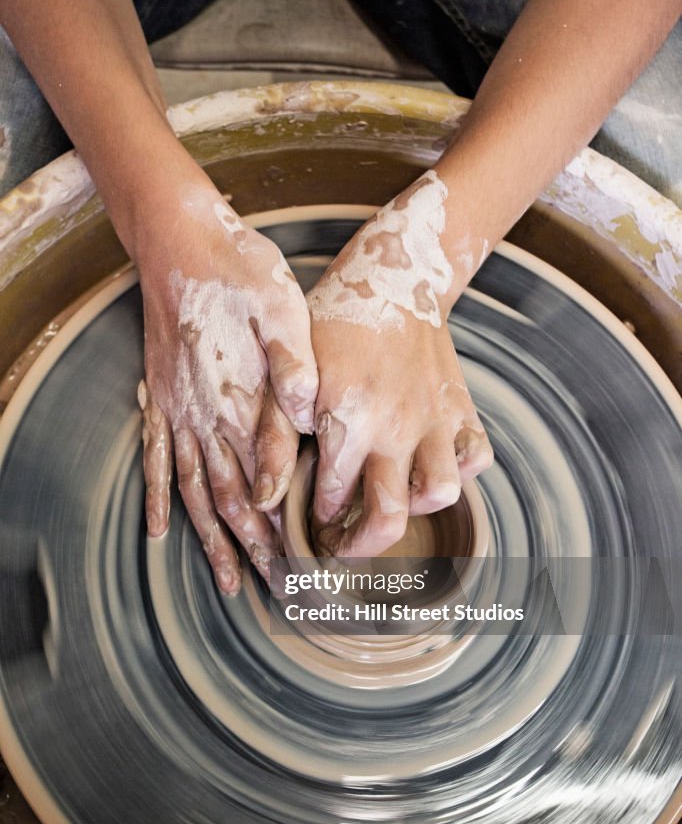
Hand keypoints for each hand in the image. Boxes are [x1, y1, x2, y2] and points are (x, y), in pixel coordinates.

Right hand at [135, 180, 317, 592]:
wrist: (179, 239)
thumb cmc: (239, 271)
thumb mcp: (282, 306)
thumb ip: (293, 368)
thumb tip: (309, 421)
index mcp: (241, 400)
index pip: (265, 483)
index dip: (284, 532)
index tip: (305, 571)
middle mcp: (206, 416)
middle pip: (231, 501)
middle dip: (256, 553)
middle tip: (281, 596)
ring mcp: (177, 411)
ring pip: (193, 492)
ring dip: (211, 542)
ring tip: (228, 583)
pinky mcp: (159, 398)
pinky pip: (155, 459)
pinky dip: (156, 498)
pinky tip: (156, 532)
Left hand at [307, 173, 492, 556]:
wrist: (392, 277)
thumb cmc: (331, 322)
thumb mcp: (290, 368)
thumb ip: (273, 434)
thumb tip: (264, 499)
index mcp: (348, 416)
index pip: (329, 499)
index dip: (314, 522)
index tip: (307, 525)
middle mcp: (396, 424)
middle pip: (387, 518)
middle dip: (359, 546)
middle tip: (342, 544)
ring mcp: (434, 418)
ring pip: (441, 493)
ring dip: (413, 510)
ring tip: (387, 504)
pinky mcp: (461, 409)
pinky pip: (477, 457)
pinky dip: (459, 471)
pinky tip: (425, 467)